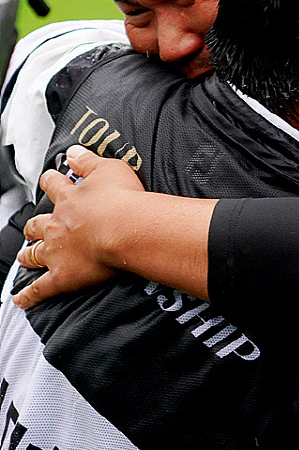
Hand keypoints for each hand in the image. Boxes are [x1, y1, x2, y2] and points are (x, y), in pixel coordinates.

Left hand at [14, 145, 145, 308]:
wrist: (126, 228)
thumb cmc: (123, 199)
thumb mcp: (109, 168)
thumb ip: (88, 160)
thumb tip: (73, 151)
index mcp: (69, 198)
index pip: (53, 185)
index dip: (52, 181)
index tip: (51, 179)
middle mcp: (57, 224)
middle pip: (37, 224)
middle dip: (33, 226)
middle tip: (32, 227)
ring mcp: (56, 251)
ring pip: (35, 253)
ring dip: (29, 255)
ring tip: (25, 257)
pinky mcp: (62, 276)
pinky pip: (40, 289)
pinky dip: (29, 295)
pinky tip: (21, 299)